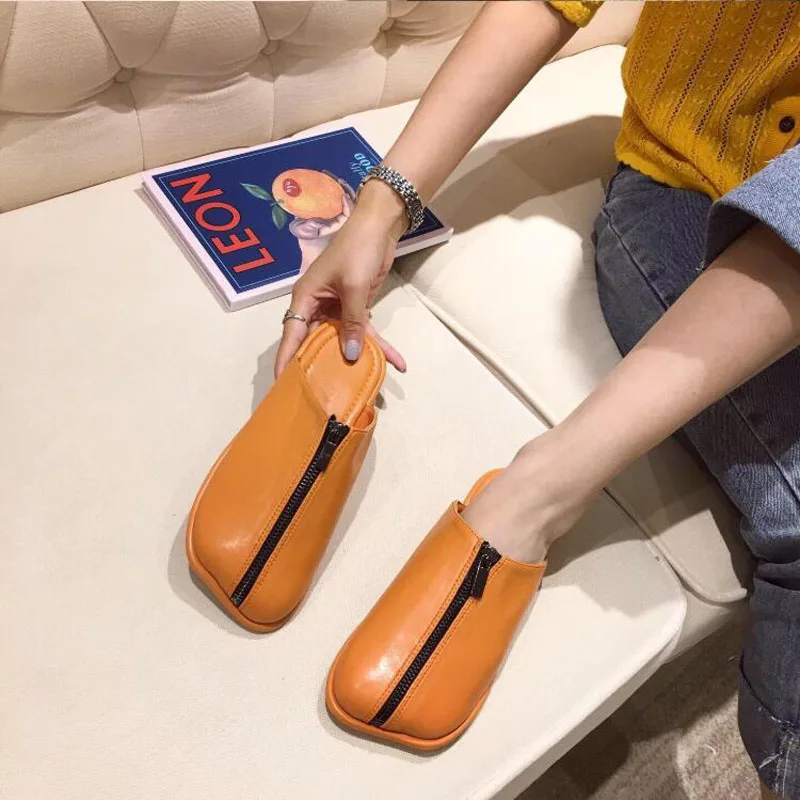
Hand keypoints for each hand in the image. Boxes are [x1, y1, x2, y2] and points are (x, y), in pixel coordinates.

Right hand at [275, 180, 408, 376]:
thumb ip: (353, 323)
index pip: (292, 335)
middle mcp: (316, 306)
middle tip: (327, 394)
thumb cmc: (357, 250)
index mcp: (305, 298)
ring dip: (356, 359)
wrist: (380, 226)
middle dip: (323, 366)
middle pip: (316, 342)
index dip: (287, 360)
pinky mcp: (355, 307)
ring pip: (343, 340)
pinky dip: (379, 345)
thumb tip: (350, 355)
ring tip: (365, 385)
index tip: (282, 385)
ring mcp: (337, 308)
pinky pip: (363, 332)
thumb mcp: (354, 287)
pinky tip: (397, 361)